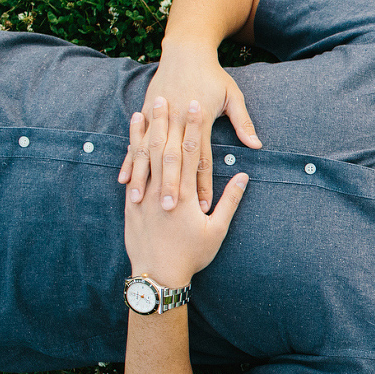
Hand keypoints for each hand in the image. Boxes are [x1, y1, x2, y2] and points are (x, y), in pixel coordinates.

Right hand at [118, 43, 260, 213]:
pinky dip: (130, 162)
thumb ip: (243, 123)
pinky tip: (125, 180)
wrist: (186, 50)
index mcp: (198, 121)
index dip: (201, 182)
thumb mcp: (233, 96)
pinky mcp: (145, 115)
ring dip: (145, 179)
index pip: (201, 159)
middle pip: (172, 160)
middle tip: (168, 210)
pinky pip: (135, 144)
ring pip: (148, 154)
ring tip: (140, 201)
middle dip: (170, 185)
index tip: (203, 205)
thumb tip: (256, 145)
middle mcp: (176, 122)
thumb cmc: (213, 76)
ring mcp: (158, 119)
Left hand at [123, 98, 248, 286]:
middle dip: (166, 121)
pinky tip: (133, 138)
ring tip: (146, 109)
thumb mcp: (217, 230)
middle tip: (166, 97)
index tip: (195, 106)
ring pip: (145, 157)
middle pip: (165, 148)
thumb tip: (243, 177)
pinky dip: (133, 153)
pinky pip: (133, 172)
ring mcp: (145, 196)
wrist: (158, 276)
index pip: (192, 152)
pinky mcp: (132, 203)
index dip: (194, 126)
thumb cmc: (192, 255)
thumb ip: (230, 201)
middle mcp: (164, 190)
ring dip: (145, 132)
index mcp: (186, 194)